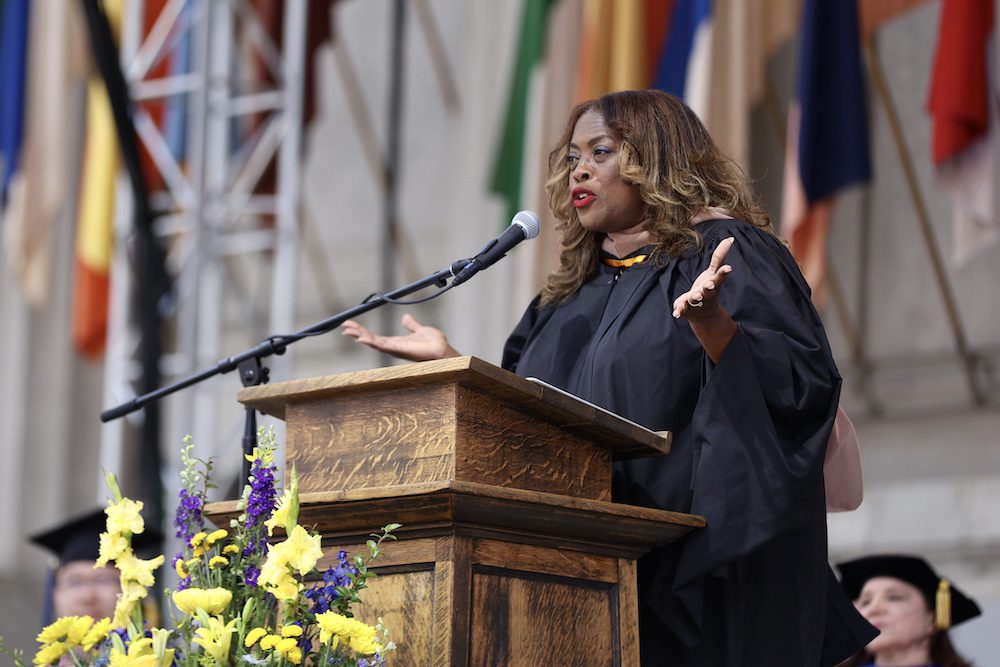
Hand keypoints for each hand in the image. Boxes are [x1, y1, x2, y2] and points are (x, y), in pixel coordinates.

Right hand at [341, 313, 458, 361]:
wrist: (442, 349)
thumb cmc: (435, 343)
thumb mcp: (420, 330)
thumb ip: (411, 325)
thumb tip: (405, 318)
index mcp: (396, 342)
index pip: (375, 336)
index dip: (362, 331)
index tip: (351, 324)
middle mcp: (393, 347)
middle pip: (370, 339)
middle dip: (357, 332)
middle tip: (344, 326)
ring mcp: (395, 349)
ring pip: (373, 342)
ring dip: (360, 336)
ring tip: (347, 331)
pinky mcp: (399, 350)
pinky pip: (382, 346)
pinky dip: (371, 342)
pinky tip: (361, 339)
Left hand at [672, 237, 734, 319]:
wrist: (704, 315)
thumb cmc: (709, 288)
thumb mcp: (714, 272)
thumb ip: (720, 256)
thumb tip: (730, 238)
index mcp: (714, 284)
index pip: (720, 277)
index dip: (723, 273)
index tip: (728, 268)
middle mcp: (706, 294)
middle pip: (709, 290)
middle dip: (709, 287)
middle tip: (710, 285)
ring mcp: (696, 302)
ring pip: (695, 299)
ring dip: (695, 297)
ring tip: (694, 296)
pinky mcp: (686, 309)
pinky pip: (682, 310)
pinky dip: (679, 311)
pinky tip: (676, 313)